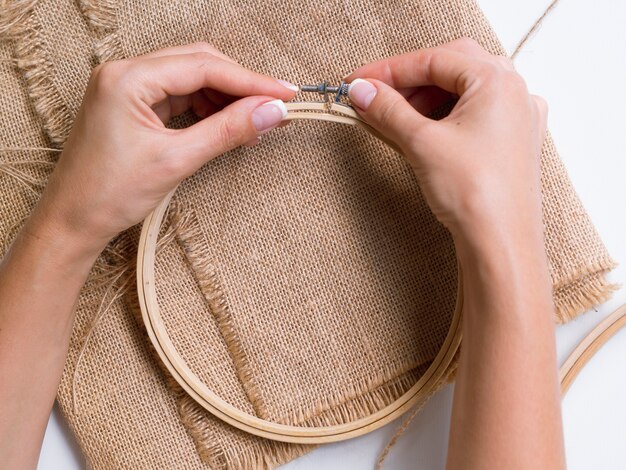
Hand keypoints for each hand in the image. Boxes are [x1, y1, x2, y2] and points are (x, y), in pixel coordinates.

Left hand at [28, 42, 296, 253]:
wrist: (71, 223)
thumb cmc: (110, 194)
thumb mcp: (176, 161)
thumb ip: (228, 131)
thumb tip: (272, 112)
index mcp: (128, 78)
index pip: (204, 67)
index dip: (251, 80)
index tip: (286, 93)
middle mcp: (124, 73)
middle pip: (198, 62)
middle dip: (240, 83)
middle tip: (276, 105)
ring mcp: (125, 87)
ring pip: (189, 77)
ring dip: (224, 95)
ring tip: (254, 119)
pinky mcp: (129, 105)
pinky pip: (177, 95)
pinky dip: (205, 106)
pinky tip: (225, 121)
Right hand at [344, 38, 547, 247]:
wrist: (500, 244)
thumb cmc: (475, 193)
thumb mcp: (421, 143)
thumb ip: (388, 110)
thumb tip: (361, 91)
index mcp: (498, 81)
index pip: (434, 60)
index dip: (390, 70)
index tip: (359, 81)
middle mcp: (515, 93)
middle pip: (452, 68)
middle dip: (410, 80)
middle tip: (375, 96)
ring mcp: (518, 118)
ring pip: (464, 91)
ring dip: (426, 98)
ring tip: (395, 116)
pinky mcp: (513, 142)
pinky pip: (475, 114)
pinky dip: (445, 115)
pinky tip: (423, 131)